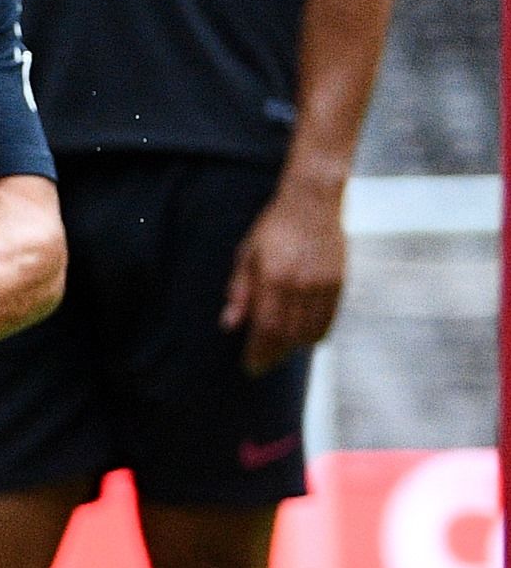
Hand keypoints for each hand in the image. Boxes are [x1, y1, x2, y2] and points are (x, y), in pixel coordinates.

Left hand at [221, 179, 345, 374]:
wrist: (313, 202)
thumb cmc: (273, 228)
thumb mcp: (246, 255)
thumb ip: (239, 291)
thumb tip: (229, 324)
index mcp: (274, 277)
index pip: (267, 326)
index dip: (259, 351)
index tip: (251, 365)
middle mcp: (301, 283)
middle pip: (288, 333)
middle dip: (274, 353)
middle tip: (262, 364)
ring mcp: (323, 283)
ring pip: (310, 329)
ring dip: (294, 347)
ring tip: (280, 352)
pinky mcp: (339, 281)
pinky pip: (329, 318)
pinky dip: (317, 334)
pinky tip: (304, 339)